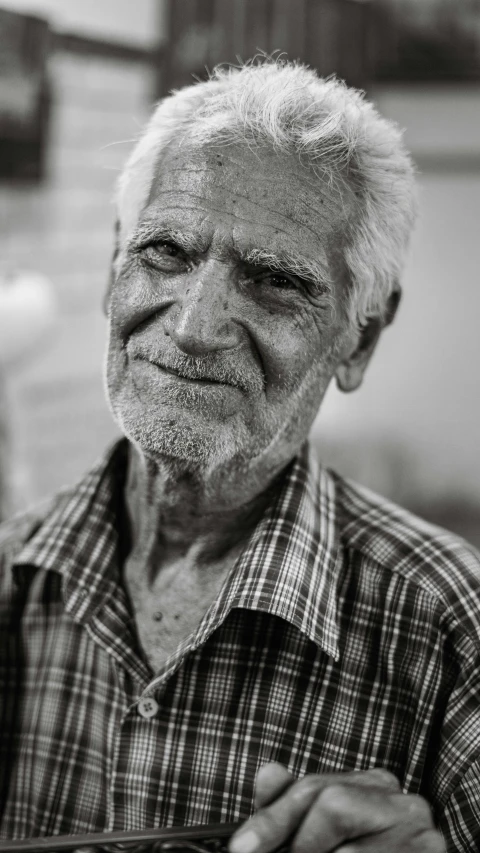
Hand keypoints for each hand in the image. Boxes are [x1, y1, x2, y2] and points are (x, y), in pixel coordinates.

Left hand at [229, 763, 444, 851]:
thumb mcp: (323, 834)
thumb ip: (293, 807)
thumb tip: (267, 772)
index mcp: (375, 785)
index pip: (313, 788)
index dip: (273, 819)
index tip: (241, 848)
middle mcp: (403, 802)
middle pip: (331, 803)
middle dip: (301, 843)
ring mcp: (421, 835)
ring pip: (346, 849)